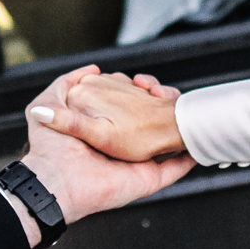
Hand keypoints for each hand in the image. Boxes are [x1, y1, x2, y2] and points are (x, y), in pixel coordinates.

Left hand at [15, 67, 193, 238]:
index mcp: (104, 129)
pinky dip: (192, 154)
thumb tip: (93, 69)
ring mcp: (138, 162)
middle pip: (152, 122)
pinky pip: (177, 167)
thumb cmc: (50, 145)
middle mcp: (123, 145)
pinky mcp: (149, 178)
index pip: (130, 106)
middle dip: (165, 106)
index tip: (147, 85)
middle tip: (166, 95)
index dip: (141, 92)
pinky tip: (202, 140)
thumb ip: (65, 83)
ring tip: (184, 110)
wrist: (56, 180)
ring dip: (181, 124)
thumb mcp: (46, 104)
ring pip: (169, 140)